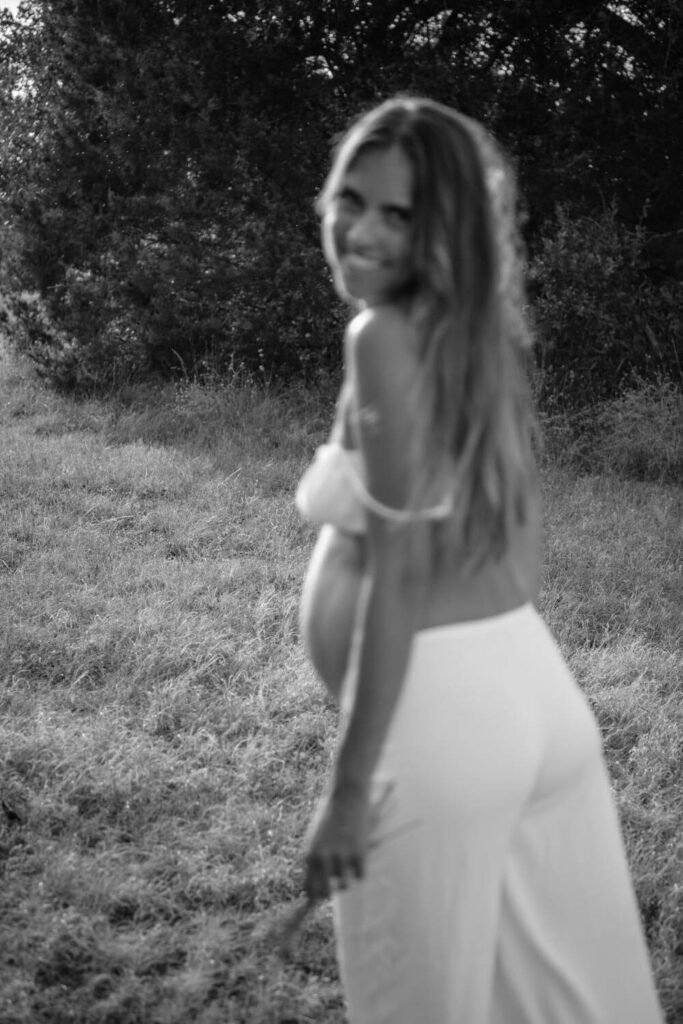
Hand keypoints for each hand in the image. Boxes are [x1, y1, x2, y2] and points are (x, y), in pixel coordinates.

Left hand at [303, 781, 370, 901]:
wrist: (347, 796)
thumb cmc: (331, 815)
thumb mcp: (317, 837)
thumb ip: (316, 858)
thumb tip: (316, 885)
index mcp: (309, 854)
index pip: (308, 887)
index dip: (315, 895)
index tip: (321, 896)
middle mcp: (323, 859)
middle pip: (325, 893)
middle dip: (331, 892)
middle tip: (337, 884)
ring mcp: (341, 857)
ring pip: (345, 885)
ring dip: (348, 878)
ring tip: (349, 864)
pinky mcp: (358, 854)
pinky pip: (360, 875)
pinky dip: (361, 869)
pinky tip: (359, 854)